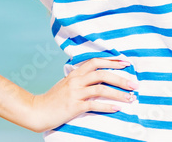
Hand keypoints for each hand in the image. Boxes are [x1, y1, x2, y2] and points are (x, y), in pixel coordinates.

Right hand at [23, 58, 138, 132]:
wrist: (37, 111)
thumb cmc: (54, 98)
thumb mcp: (66, 83)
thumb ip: (80, 78)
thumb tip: (97, 76)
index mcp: (75, 73)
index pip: (96, 61)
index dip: (112, 61)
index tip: (127, 63)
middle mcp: (76, 80)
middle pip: (102, 74)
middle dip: (121, 78)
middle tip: (134, 83)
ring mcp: (75, 93)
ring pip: (101, 89)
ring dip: (118, 93)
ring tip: (130, 98)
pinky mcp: (74, 106)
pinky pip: (94, 105)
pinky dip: (107, 106)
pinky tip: (117, 108)